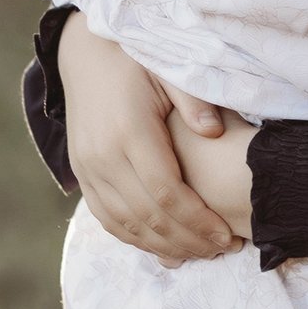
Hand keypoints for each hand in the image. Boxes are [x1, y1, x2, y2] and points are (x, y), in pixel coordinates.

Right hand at [59, 12, 239, 261]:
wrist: (85, 54)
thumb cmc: (136, 60)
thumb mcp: (168, 69)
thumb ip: (193, 101)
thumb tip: (215, 132)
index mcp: (130, 131)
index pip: (168, 191)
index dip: (198, 219)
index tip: (227, 234)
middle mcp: (103, 155)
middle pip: (148, 216)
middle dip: (187, 240)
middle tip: (221, 250)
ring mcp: (87, 168)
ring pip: (125, 224)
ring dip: (163, 246)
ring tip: (199, 254)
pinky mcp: (81, 173)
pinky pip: (106, 218)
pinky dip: (134, 238)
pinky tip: (162, 247)